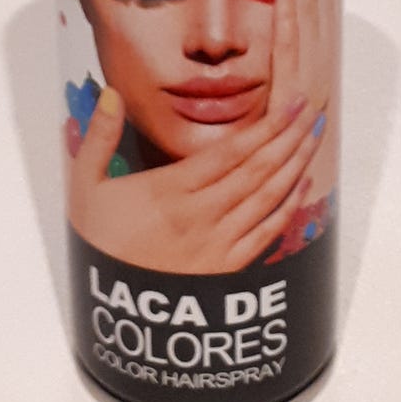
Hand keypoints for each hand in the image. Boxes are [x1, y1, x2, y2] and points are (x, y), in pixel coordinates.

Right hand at [66, 0, 327, 271]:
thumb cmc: (99, 243)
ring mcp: (217, 244)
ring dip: (295, 165)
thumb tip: (111, 94)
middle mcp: (200, 214)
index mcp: (171, 190)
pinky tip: (301, 186)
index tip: (289, 104)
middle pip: (256, 169)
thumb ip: (99, 138)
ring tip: (314, 138)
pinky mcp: (225, 270)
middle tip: (313, 110)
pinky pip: (264, 235)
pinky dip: (287, 208)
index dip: (265, 126)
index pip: (230, 151)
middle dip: (289, 137)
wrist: (110, 307)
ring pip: (266, 197)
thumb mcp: (87, 187)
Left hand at [273, 0, 340, 199]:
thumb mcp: (275, 71)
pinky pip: (290, 51)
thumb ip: (276, 36)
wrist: (286, 182)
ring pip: (309, 8)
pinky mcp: (294, 96)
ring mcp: (310, 73)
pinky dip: (288, 19)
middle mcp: (317, 52)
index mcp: (312, 42)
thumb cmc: (274, 128)